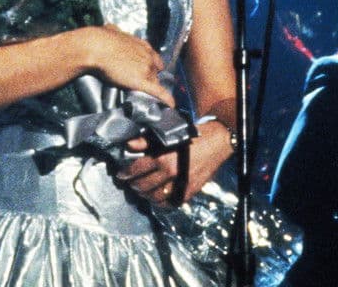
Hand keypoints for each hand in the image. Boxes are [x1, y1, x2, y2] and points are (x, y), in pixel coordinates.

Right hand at [85, 25, 174, 106]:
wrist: (97, 47)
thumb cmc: (101, 38)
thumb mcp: (112, 30)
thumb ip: (116, 32)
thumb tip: (110, 29)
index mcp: (142, 45)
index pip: (154, 58)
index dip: (151, 65)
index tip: (147, 69)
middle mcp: (148, 57)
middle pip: (155, 71)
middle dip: (150, 76)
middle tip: (141, 82)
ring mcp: (146, 69)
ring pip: (155, 82)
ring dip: (151, 87)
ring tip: (145, 95)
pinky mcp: (142, 82)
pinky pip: (158, 92)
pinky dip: (166, 99)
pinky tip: (171, 105)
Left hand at [118, 119, 233, 204]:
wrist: (216, 141)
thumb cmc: (192, 135)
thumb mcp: (168, 134)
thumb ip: (146, 141)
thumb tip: (128, 145)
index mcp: (163, 158)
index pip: (137, 169)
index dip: (125, 173)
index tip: (120, 175)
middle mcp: (171, 173)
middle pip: (144, 185)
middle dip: (134, 185)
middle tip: (130, 183)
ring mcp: (181, 184)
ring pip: (156, 197)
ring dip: (145, 195)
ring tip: (142, 191)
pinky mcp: (190, 191)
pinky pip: (171, 202)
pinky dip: (161, 203)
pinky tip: (157, 198)